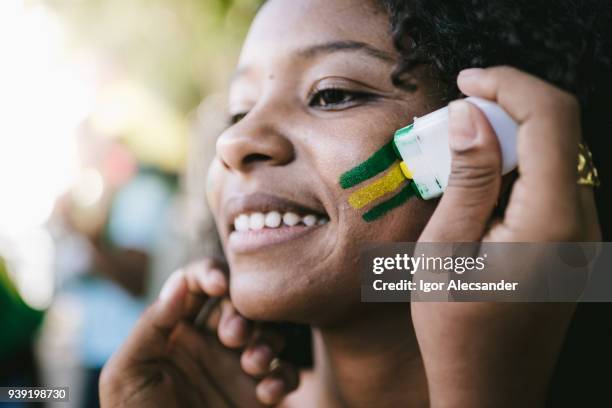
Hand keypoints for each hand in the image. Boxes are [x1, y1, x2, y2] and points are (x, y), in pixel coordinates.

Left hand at [100, 258, 298, 406]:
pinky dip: (283, 376)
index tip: (219, 284)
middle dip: (240, 312)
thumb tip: (179, 282)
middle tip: (233, 337)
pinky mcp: (259, 395)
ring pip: (266, 332)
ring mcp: (236, 368)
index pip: (195, 284)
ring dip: (267, 340)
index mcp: (173, 331)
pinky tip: (268, 393)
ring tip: (254, 365)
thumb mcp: (126, 374)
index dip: (209, 273)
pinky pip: (284, 372)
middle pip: (237, 302)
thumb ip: (150, 325)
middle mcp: (208, 343)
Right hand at [411, 67, 600, 406]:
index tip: (467, 82)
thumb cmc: (457, 327)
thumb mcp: (446, 249)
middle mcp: (583, 221)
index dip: (509, 84)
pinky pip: (552, 184)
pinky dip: (517, 168)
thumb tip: (471, 114)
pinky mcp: (573, 243)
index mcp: (552, 219)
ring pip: (555, 155)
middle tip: (452, 123)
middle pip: (558, 131)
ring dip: (509, 140)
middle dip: (504, 110)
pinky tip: (479, 187)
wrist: (490, 386)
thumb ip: (467, 177)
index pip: (552, 117)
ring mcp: (584, 234)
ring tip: (457, 156)